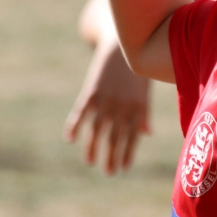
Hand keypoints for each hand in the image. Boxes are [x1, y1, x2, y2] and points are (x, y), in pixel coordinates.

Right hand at [65, 34, 150, 174]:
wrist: (122, 43)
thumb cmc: (136, 69)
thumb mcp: (144, 91)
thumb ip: (143, 113)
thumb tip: (146, 134)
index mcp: (138, 108)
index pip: (132, 137)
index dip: (127, 153)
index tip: (123, 168)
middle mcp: (122, 108)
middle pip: (115, 138)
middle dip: (111, 157)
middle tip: (109, 172)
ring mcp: (106, 101)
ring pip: (97, 131)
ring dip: (93, 148)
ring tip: (90, 162)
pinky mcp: (91, 92)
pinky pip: (81, 114)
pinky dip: (75, 126)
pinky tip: (70, 139)